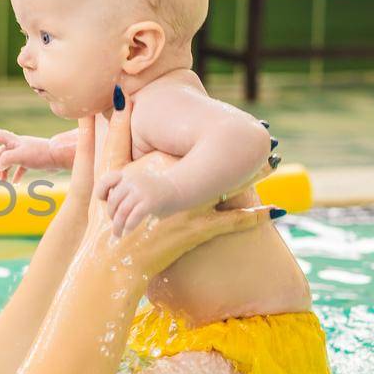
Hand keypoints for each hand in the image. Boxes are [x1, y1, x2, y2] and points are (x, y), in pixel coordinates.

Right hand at [0, 129, 62, 182]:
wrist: (59, 157)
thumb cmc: (40, 154)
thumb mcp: (20, 155)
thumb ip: (6, 159)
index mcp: (14, 142)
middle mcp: (18, 146)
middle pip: (1, 154)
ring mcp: (25, 154)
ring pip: (9, 162)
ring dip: (3, 172)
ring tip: (2, 183)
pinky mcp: (32, 161)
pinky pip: (20, 168)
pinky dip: (16, 175)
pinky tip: (15, 184)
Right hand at [86, 99, 279, 273]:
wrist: (111, 264)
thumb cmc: (103, 226)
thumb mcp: (98, 184)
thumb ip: (105, 152)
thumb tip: (101, 109)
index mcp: (153, 174)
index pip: (180, 148)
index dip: (202, 133)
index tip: (228, 117)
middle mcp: (174, 186)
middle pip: (208, 164)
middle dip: (236, 151)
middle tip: (265, 136)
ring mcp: (189, 208)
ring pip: (227, 188)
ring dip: (250, 178)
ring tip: (272, 164)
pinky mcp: (198, 229)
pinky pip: (231, 222)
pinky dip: (253, 217)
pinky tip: (275, 210)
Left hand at [93, 169, 183, 236]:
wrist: (179, 189)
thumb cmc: (155, 193)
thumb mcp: (137, 187)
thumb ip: (124, 194)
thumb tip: (111, 214)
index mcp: (127, 176)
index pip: (107, 180)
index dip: (101, 191)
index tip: (103, 200)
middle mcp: (132, 181)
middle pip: (113, 201)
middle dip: (111, 215)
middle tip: (115, 225)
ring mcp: (141, 191)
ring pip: (121, 211)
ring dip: (117, 225)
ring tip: (117, 234)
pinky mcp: (150, 201)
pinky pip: (134, 216)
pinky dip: (128, 226)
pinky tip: (127, 232)